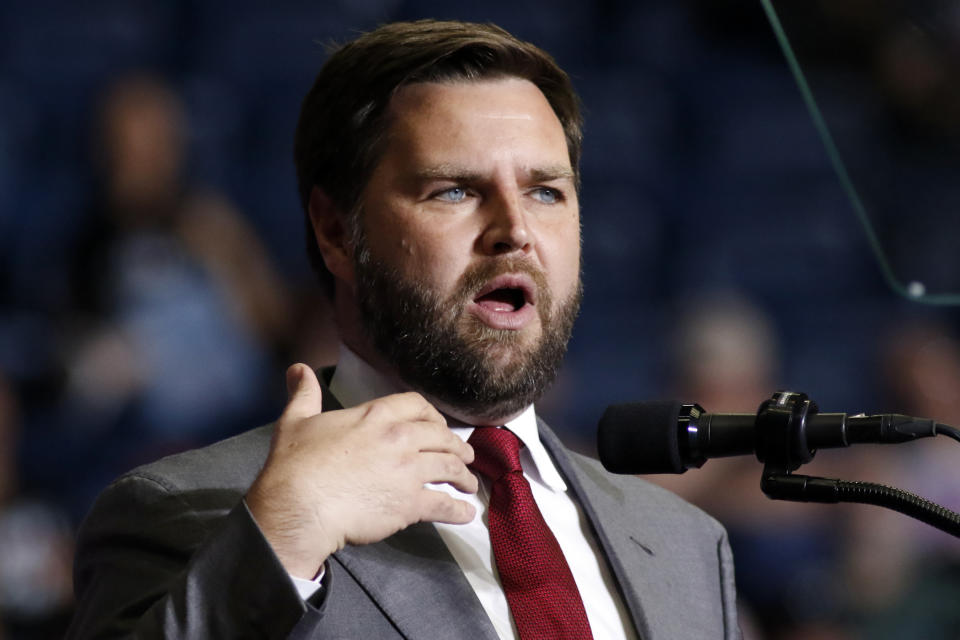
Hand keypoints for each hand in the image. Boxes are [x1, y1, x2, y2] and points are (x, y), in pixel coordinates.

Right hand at [246, 364, 477, 578]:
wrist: (299, 506)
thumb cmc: (294, 465)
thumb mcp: (296, 421)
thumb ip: (304, 394)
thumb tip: (298, 368)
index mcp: (376, 416)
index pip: (417, 405)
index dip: (433, 416)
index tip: (438, 426)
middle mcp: (399, 439)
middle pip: (442, 436)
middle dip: (458, 446)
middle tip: (465, 456)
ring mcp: (409, 472)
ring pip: (450, 468)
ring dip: (464, 476)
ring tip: (470, 485)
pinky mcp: (410, 504)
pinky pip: (444, 505)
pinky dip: (458, 510)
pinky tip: (465, 514)